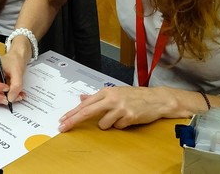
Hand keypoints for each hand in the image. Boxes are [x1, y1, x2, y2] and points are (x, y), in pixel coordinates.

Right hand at [0, 52, 26, 106]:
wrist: (15, 61)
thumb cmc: (13, 61)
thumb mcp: (17, 71)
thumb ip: (16, 84)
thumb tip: (11, 98)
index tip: (7, 88)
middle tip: (8, 97)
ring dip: (1, 99)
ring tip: (15, 95)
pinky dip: (2, 99)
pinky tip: (12, 95)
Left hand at [58, 86, 175, 131]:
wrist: (157, 99)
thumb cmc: (136, 96)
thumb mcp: (116, 92)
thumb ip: (98, 97)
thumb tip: (82, 97)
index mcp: (107, 92)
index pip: (85, 104)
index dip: (72, 112)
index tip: (62, 119)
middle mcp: (112, 98)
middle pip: (87, 112)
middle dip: (73, 120)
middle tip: (62, 127)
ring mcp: (120, 108)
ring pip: (103, 124)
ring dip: (108, 124)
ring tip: (119, 116)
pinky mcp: (128, 117)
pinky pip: (117, 127)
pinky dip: (120, 125)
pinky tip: (128, 118)